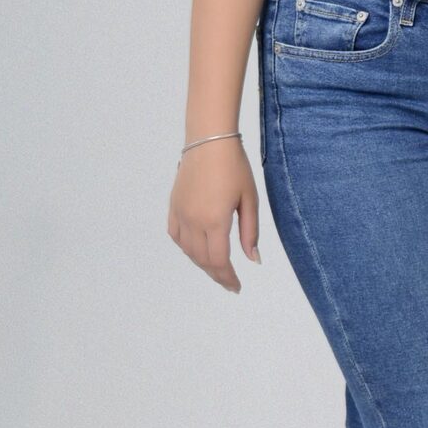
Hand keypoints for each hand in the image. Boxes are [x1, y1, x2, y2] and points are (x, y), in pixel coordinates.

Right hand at [168, 136, 260, 291]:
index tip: (236, 287)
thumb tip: (253, 259)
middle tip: (229, 283)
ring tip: (217, 268)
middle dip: (217, 274)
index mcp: (215, 221)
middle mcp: (194, 221)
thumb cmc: (235, 166)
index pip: (219, 261)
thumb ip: (250, 231)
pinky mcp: (173, 206)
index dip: (228, 278)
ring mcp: (180, 213)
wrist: (209, 141)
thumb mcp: (249, 199)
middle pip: (203, 259)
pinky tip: (197, 249)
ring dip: (202, 263)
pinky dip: (187, 248)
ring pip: (188, 250)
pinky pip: (176, 235)